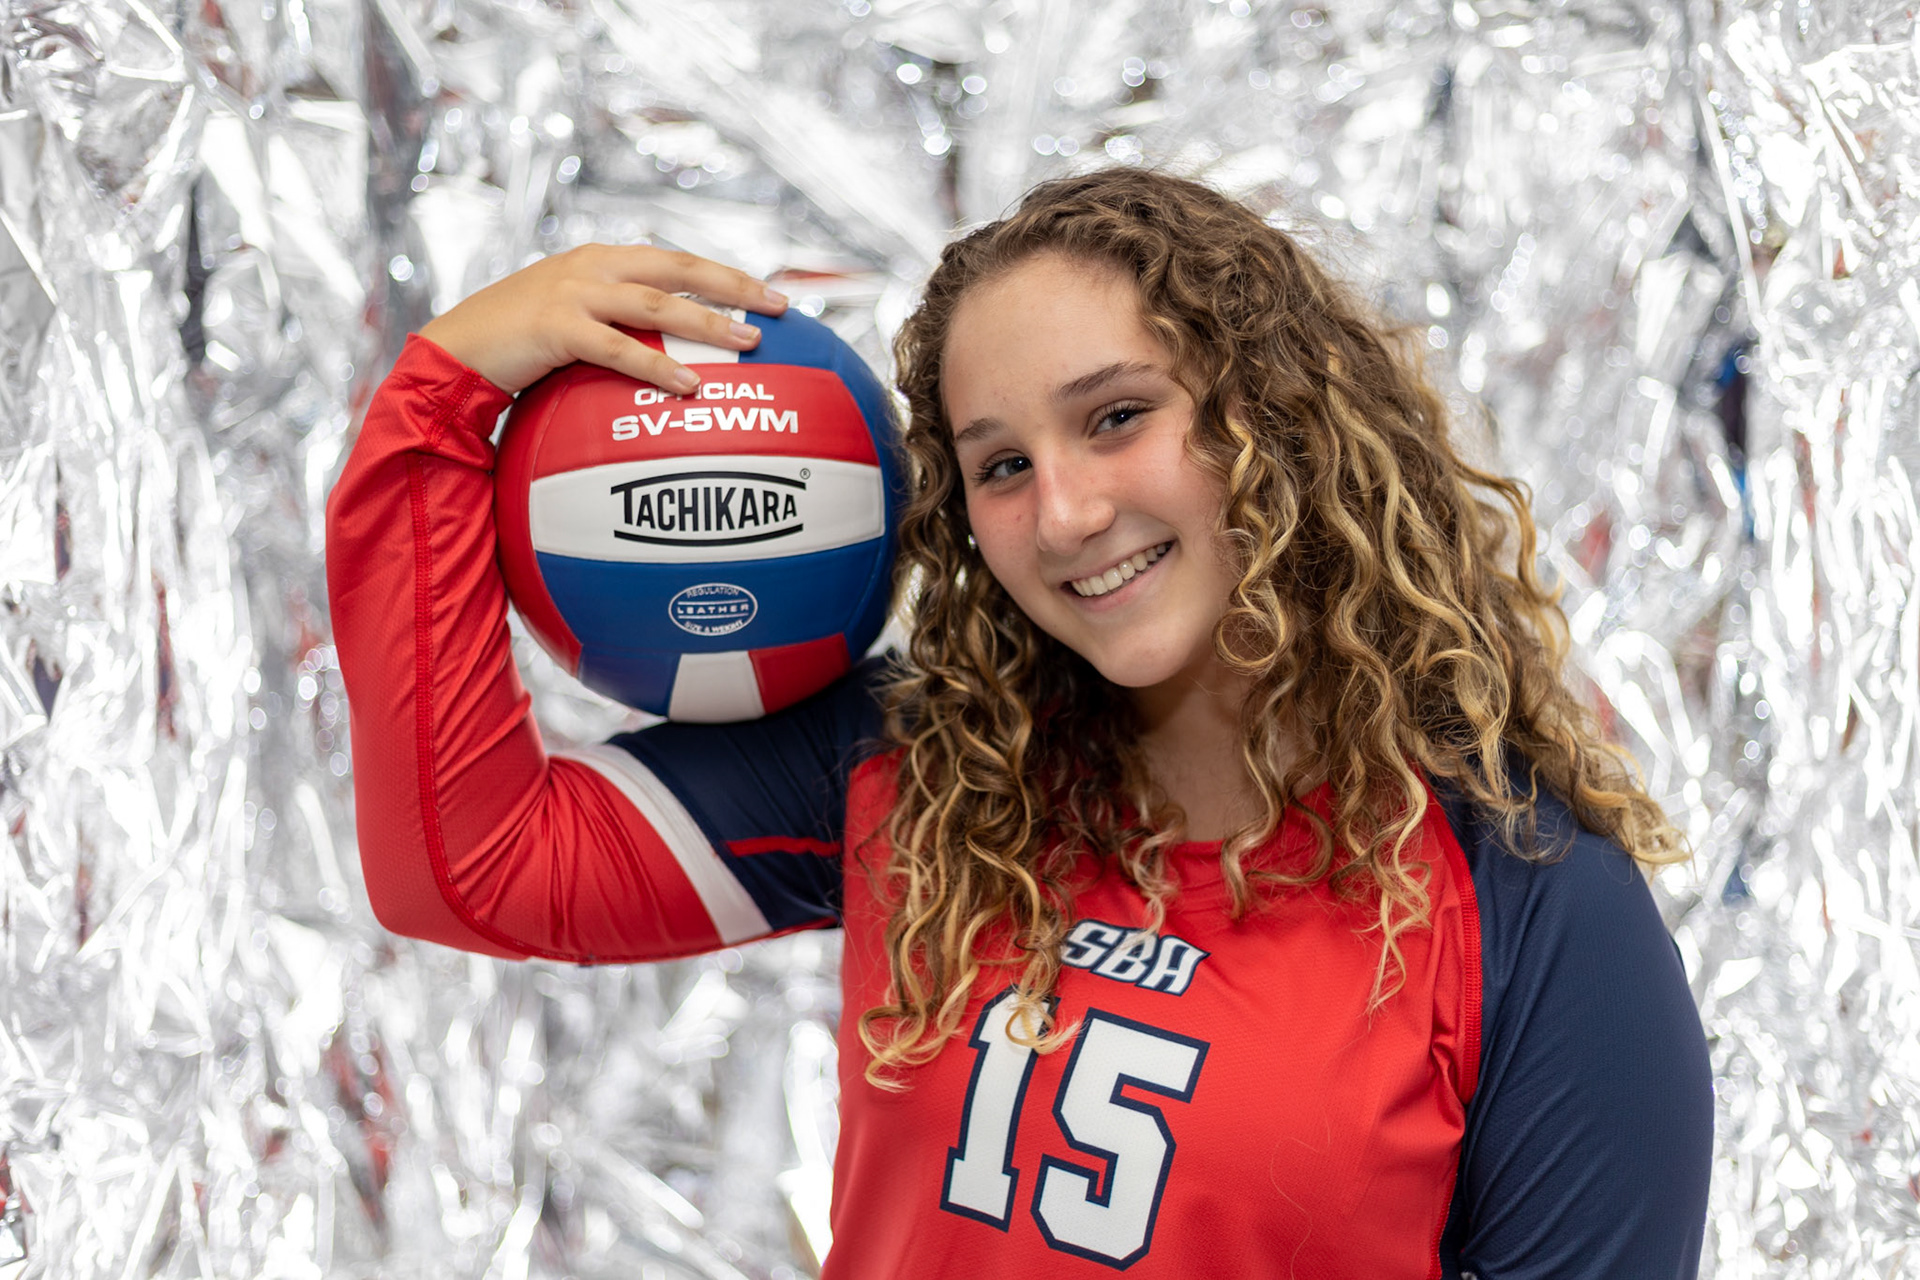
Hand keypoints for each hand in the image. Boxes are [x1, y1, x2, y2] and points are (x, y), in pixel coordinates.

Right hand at [417, 244, 789, 394]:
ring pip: (657, 303)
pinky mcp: (556, 326)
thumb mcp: (572, 324)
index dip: (725, 274)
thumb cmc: (518, 347)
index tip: (769, 292)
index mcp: (602, 260)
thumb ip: (617, 328)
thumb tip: (670, 358)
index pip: (677, 260)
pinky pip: (618, 348)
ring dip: (708, 321)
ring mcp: (573, 292)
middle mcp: (593, 266)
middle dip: (734, 285)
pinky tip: (690, 384)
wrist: (454, 350)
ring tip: (749, 342)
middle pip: (679, 267)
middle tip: (781, 307)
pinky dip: (657, 366)